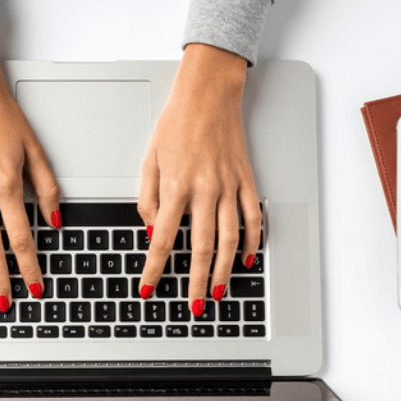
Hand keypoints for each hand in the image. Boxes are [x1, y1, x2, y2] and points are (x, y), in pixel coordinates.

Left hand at [136, 44, 261, 316]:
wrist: (208, 94)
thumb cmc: (176, 124)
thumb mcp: (149, 160)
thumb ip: (149, 200)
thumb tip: (155, 233)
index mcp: (177, 186)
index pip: (163, 239)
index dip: (154, 268)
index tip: (148, 288)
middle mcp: (205, 190)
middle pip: (201, 248)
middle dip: (195, 282)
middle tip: (194, 306)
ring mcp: (229, 186)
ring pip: (229, 239)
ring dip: (224, 270)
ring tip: (219, 292)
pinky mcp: (246, 180)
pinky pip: (252, 218)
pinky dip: (251, 242)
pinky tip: (246, 260)